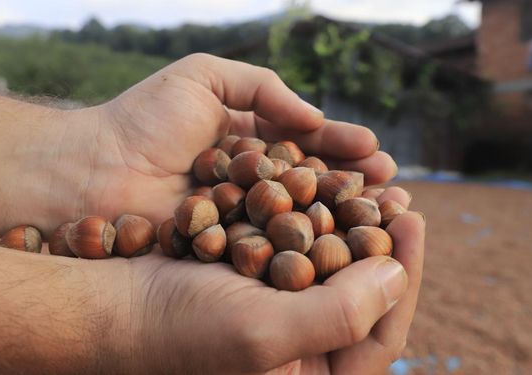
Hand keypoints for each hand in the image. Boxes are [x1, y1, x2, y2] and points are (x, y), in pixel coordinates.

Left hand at [52, 53, 396, 231]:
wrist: (91, 173)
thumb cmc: (142, 121)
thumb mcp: (203, 78)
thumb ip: (261, 87)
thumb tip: (312, 117)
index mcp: (246, 143)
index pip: (305, 144)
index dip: (341, 147)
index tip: (376, 152)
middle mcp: (249, 184)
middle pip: (311, 183)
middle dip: (353, 183)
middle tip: (394, 186)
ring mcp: (240, 220)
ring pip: (301, 218)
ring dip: (343, 217)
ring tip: (385, 213)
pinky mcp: (227, 253)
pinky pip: (274, 249)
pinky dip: (309, 248)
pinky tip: (343, 246)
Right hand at [92, 188, 422, 373]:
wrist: (117, 304)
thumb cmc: (182, 329)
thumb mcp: (265, 334)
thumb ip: (342, 316)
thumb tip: (398, 275)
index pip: (381, 335)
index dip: (407, 278)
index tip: (414, 221)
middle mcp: (302, 347)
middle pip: (364, 297)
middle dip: (385, 246)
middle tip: (401, 198)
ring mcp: (282, 310)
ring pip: (336, 266)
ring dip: (353, 223)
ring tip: (373, 185)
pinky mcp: (261, 279)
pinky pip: (303, 246)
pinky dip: (315, 215)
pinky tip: (325, 184)